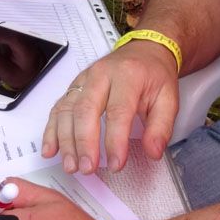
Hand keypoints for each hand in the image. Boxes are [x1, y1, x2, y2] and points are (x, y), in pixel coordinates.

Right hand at [43, 41, 180, 173]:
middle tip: (88, 168)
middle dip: (84, 143)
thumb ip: (161, 127)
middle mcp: (101, 75)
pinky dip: (52, 131)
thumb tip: (153, 152)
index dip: (115, 141)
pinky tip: (51, 150)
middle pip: (86, 110)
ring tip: (71, 166)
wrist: (144, 50)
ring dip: (66, 141)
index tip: (116, 164)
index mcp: (127, 76)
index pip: (118, 111)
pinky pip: (57, 108)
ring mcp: (83, 80)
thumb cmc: (154, 75)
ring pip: (67, 110)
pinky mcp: (73, 87)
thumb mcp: (169, 98)